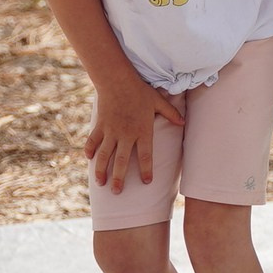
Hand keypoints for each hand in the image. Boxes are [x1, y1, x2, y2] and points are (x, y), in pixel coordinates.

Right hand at [87, 75, 182, 192]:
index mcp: (142, 131)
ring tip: (100, 183)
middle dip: (119, 178)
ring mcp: (111, 131)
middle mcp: (125, 134)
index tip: (146, 182)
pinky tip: (88, 159)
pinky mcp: (100, 125)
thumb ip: (171, 113)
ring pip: (104, 155)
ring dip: (101, 170)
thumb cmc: (140, 91)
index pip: (145, 155)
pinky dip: (89, 150)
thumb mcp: (158, 101)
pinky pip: (93, 141)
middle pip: (121, 161)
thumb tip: (183, 122)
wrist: (117, 80)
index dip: (146, 170)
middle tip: (117, 192)